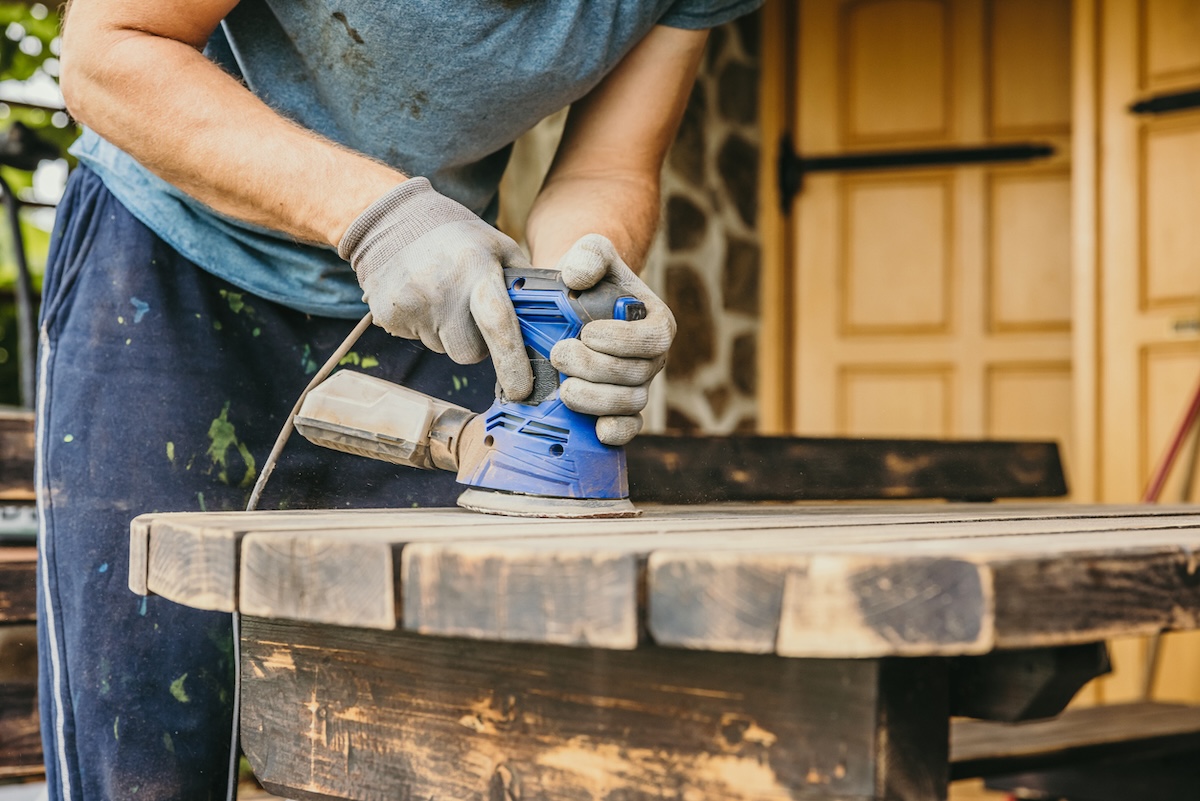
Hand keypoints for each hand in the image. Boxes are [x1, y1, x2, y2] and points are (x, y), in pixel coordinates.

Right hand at [338, 178, 532, 399]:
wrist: (394, 223)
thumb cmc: (458, 239)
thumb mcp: (498, 246)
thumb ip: (526, 284)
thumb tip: (556, 322)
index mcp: (475, 268)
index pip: (497, 323)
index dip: (511, 363)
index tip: (521, 390)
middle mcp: (441, 289)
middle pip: (469, 352)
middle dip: (478, 344)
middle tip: (472, 314)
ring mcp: (410, 304)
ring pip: (443, 349)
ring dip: (450, 335)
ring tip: (444, 299)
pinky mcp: (389, 315)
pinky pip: (418, 341)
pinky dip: (425, 328)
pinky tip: (423, 299)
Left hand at [549, 234, 675, 445]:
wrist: (573, 305)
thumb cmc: (588, 279)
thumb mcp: (591, 253)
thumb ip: (589, 254)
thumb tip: (577, 277)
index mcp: (656, 322)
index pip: (652, 338)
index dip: (621, 340)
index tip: (587, 332)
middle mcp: (653, 358)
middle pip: (636, 374)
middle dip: (596, 369)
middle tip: (560, 355)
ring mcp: (638, 385)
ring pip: (630, 403)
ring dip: (596, 400)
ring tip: (564, 389)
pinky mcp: (622, 408)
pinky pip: (629, 427)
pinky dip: (616, 432)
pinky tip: (596, 430)